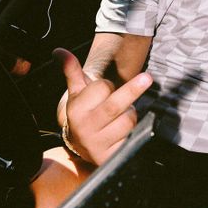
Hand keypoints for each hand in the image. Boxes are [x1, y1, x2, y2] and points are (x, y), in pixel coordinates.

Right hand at [53, 48, 152, 165]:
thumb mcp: (77, 92)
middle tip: (148, 78)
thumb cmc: (84, 111)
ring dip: (131, 114)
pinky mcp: (112, 156)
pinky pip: (133, 137)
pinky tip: (125, 132)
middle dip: (132, 90)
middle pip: (115, 105)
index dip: (108, 85)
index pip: (101, 89)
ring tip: (120, 116)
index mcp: (76, 110)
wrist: (81, 145)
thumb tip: (59, 51)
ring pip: (128, 120)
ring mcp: (99, 145)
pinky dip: (135, 131)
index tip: (105, 88)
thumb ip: (71, 71)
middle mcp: (86, 129)